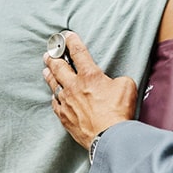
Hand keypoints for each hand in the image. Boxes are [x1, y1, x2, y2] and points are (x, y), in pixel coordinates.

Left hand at [44, 31, 136, 149]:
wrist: (108, 136)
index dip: (72, 42)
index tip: (67, 36)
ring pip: (53, 84)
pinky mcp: (64, 116)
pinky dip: (54, 96)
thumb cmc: (118, 112)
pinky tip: (54, 95)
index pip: (78, 53)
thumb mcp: (127, 87)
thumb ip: (118, 80)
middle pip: (58, 66)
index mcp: (89, 75)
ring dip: (49, 74)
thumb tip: (114, 83)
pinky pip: (55, 103)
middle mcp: (74, 86)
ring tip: (46, 68)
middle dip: (53, 56)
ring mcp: (67, 102)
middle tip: (49, 51)